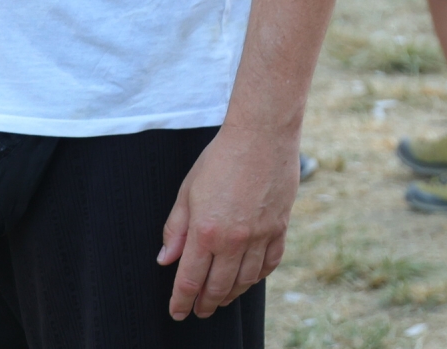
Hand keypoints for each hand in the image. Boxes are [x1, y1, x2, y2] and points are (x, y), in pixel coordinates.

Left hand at [158, 124, 299, 319]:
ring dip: (231, 294)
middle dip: (206, 304)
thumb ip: (176, 229)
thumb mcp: (188, 191)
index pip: (190, 280)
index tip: (178, 312)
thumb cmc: (221, 157)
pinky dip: (259, 276)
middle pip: (218, 286)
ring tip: (222, 298)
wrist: (262, 134)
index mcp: (205, 231)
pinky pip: (270, 262)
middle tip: (199, 311)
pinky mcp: (281, 226)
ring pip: (245, 280)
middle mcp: (234, 239)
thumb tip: (166, 260)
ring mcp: (261, 235)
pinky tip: (250, 278)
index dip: (181, 301)